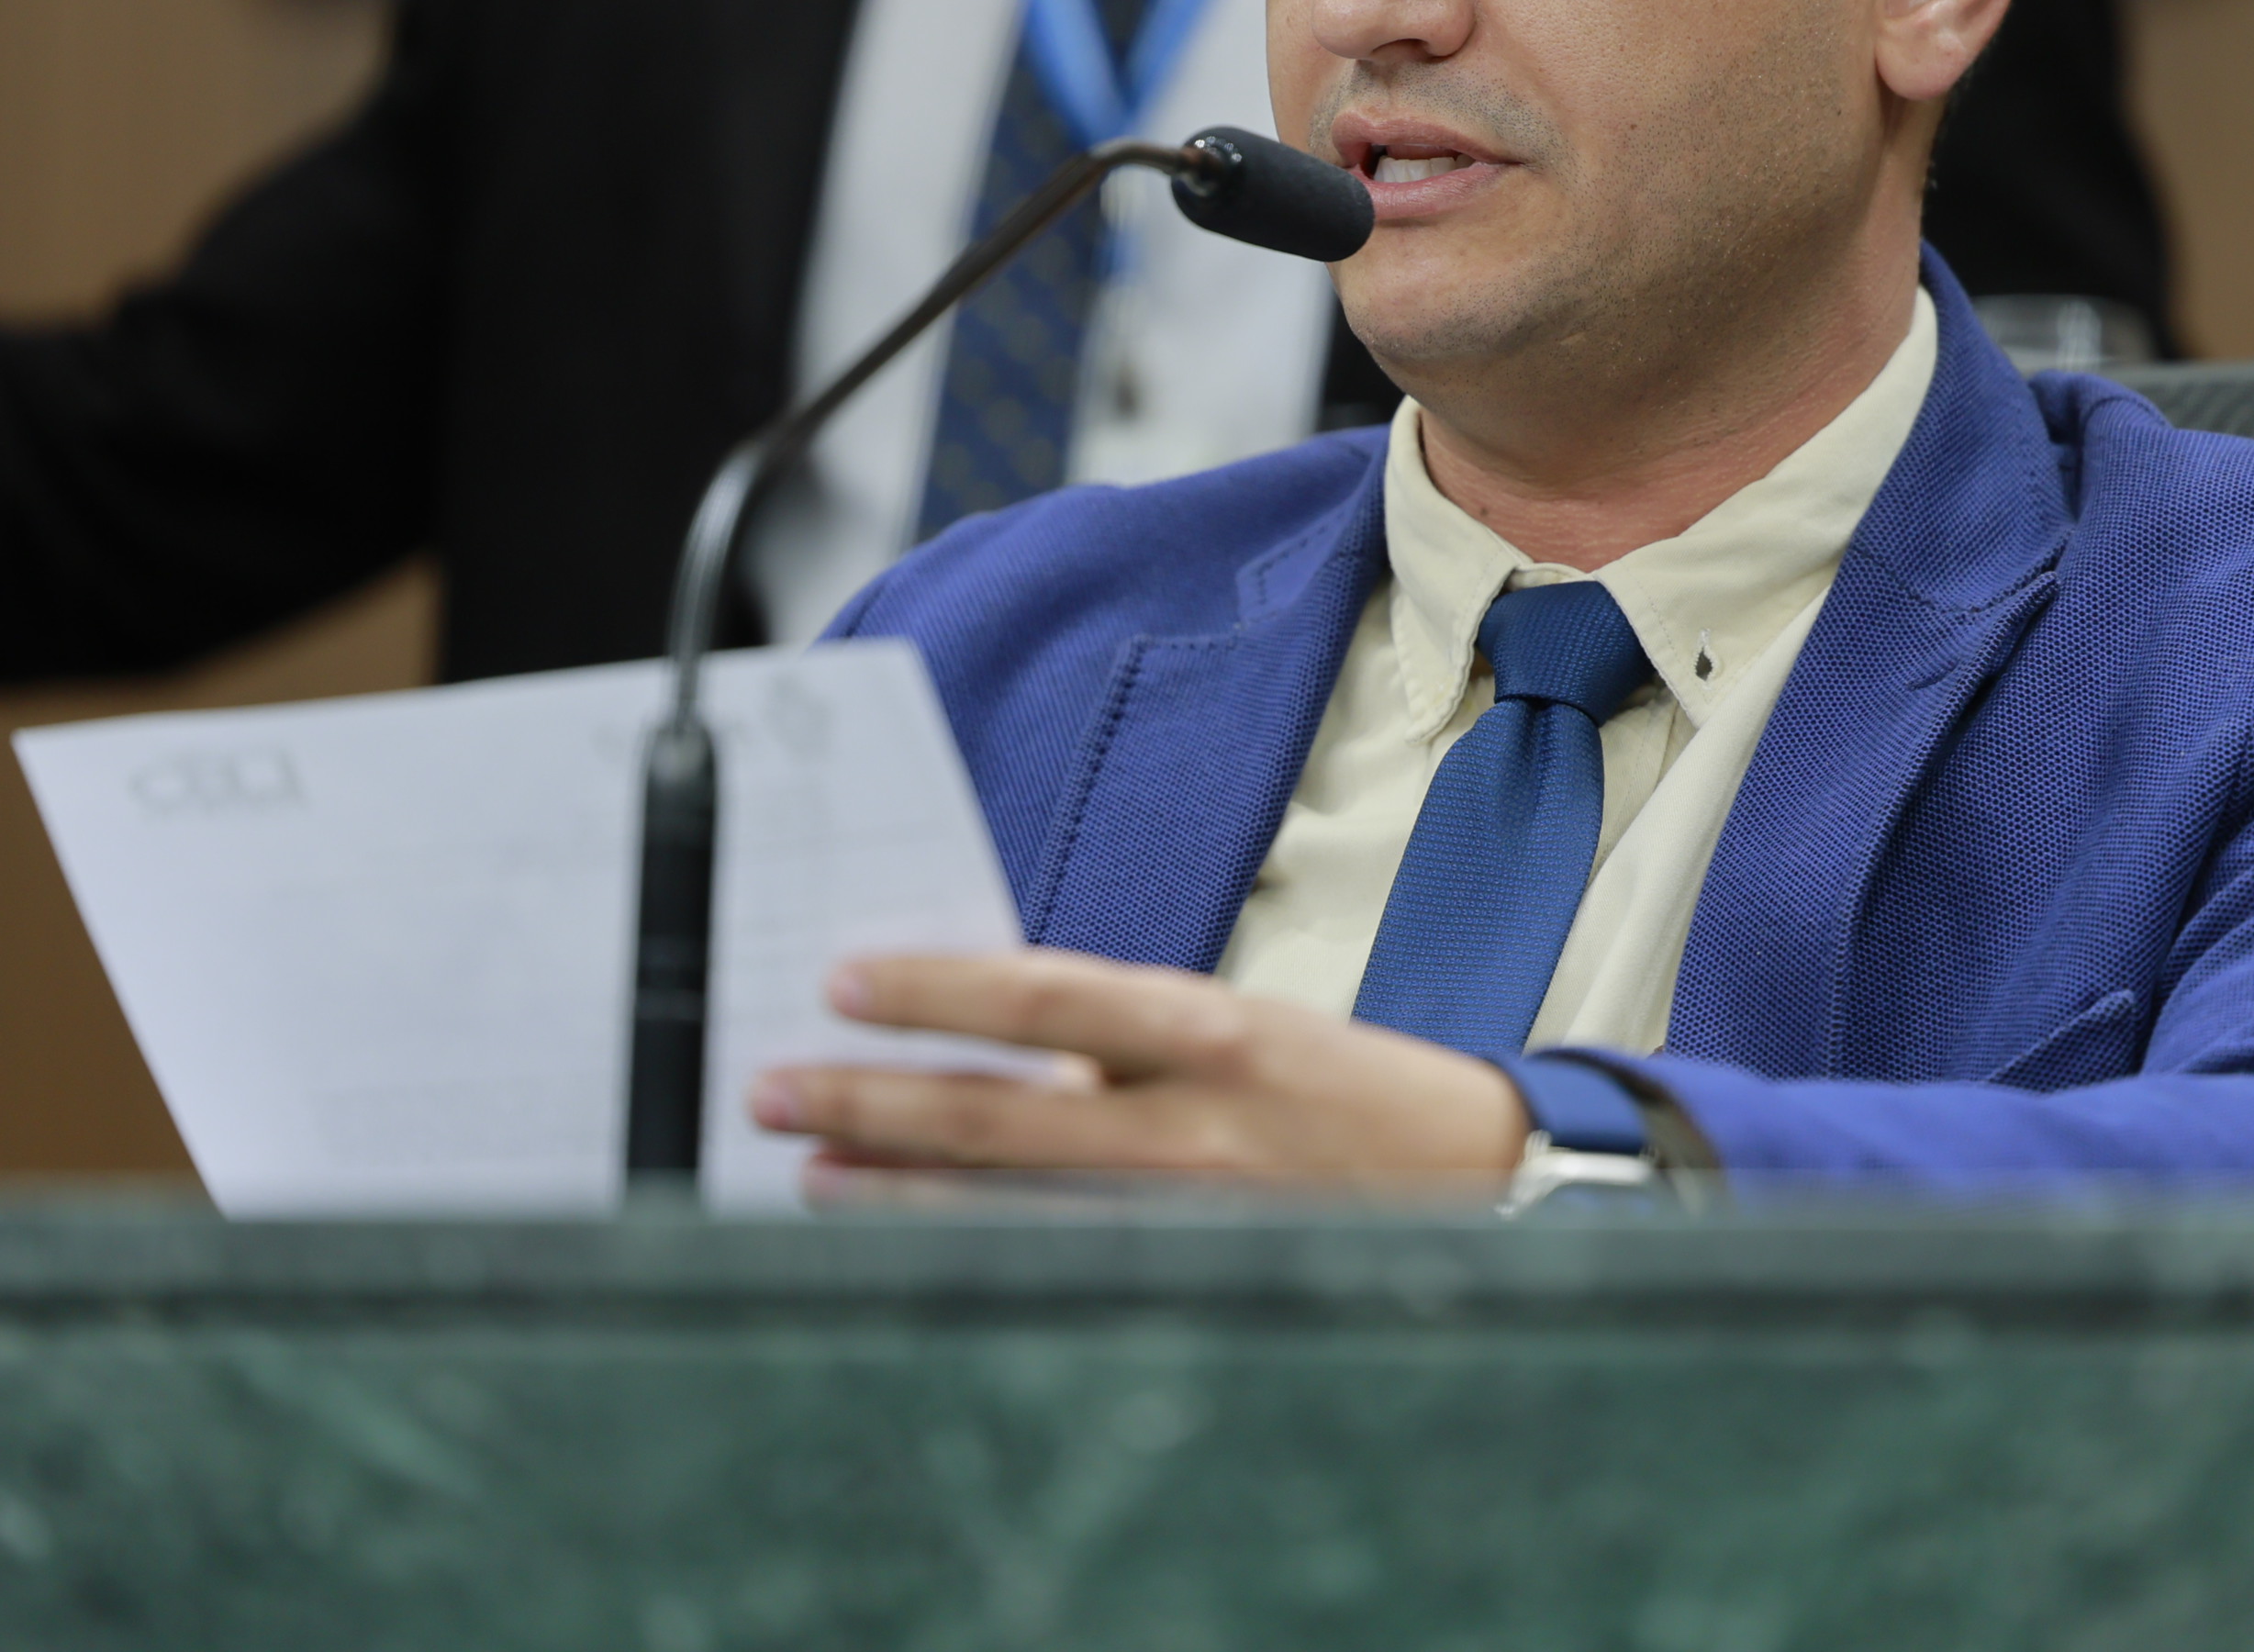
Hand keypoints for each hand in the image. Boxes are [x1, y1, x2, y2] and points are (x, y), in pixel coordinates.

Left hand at [746, 948, 1530, 1187]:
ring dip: (895, 1187)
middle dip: (873, 1098)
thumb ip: (1117, 1031)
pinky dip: (971, 1247)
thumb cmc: (1335, 1087)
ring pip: (1008, 1203)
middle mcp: (1193, 1120)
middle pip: (999, 1112)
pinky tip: (908, 1237)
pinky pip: (1056, 1261)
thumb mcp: (1236, 1025)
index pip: (1045, 996)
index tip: (845, 981)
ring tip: (810, 1169)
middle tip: (776, 1086)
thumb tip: (975, 1026)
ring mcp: (1189, 1212)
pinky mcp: (1191, 1272)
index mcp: (1208, 1025)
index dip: (935, 989)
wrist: (1476, 1175)